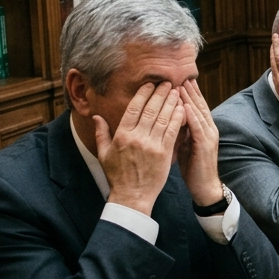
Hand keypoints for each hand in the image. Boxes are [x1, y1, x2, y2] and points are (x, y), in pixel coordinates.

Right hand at [96, 82, 183, 215]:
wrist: (132, 196)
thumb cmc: (117, 176)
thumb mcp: (104, 154)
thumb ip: (101, 133)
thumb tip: (97, 116)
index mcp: (121, 136)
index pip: (133, 109)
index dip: (143, 94)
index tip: (150, 84)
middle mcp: (136, 138)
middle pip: (150, 110)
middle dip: (160, 94)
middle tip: (167, 83)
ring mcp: (151, 145)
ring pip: (162, 118)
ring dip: (170, 103)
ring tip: (176, 91)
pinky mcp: (164, 153)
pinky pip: (172, 132)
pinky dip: (177, 119)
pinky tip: (182, 109)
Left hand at [177, 81, 224, 206]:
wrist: (204, 186)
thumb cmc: (192, 167)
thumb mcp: (184, 145)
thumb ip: (179, 130)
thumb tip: (167, 119)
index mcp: (202, 129)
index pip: (195, 107)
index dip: (188, 94)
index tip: (179, 81)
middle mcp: (208, 129)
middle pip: (199, 105)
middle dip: (190, 91)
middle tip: (182, 76)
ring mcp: (208, 137)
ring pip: (199, 113)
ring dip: (190, 99)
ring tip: (181, 86)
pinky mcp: (205, 145)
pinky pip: (198, 127)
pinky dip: (191, 116)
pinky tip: (184, 107)